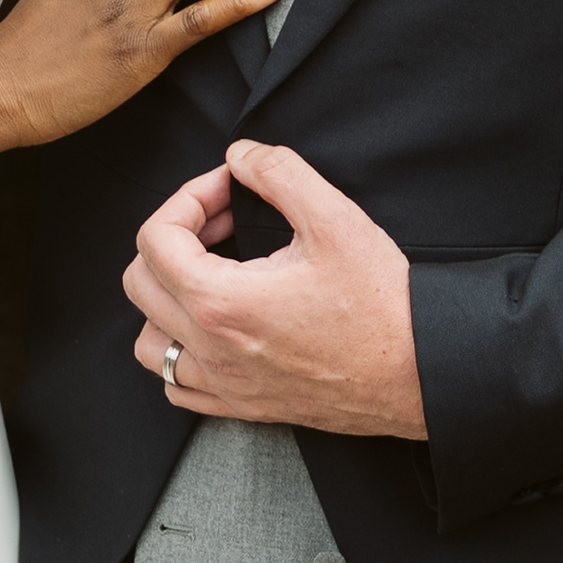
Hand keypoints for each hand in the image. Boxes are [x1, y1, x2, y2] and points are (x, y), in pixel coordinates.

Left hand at [122, 140, 425, 439]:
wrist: (421, 373)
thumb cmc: (383, 304)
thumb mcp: (335, 219)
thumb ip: (278, 173)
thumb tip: (240, 156)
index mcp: (222, 302)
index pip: (155, 239)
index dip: (188, 197)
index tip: (229, 188)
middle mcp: (212, 350)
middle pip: (141, 283)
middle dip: (174, 238)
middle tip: (225, 221)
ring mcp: (225, 385)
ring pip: (150, 343)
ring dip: (167, 297)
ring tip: (213, 272)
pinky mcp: (245, 407)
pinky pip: (178, 385)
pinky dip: (182, 350)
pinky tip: (219, 325)